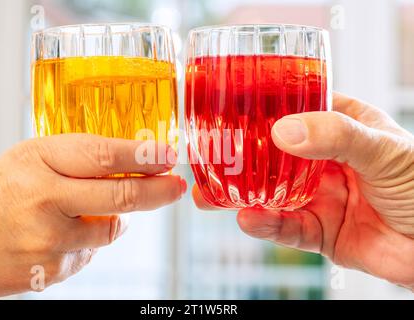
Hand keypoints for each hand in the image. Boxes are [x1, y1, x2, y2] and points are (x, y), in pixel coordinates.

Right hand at [0, 134, 186, 298]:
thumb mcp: (30, 160)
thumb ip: (78, 160)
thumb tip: (131, 165)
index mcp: (38, 161)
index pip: (103, 155)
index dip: (143, 156)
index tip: (167, 155)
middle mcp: (45, 198)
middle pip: (121, 195)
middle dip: (159, 191)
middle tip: (176, 186)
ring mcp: (50, 239)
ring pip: (113, 228)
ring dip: (117, 217)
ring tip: (93, 209)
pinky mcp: (53, 269)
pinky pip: (92, 251)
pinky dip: (90, 240)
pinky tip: (64, 233)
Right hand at [193, 93, 413, 290]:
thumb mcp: (384, 149)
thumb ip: (336, 136)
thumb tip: (283, 131)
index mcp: (342, 129)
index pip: (295, 112)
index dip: (263, 111)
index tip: (230, 110)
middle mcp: (325, 162)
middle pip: (273, 156)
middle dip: (240, 159)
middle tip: (208, 159)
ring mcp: (319, 196)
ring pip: (270, 194)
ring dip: (240, 195)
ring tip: (210, 195)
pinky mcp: (319, 230)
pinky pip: (286, 227)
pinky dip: (266, 224)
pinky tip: (248, 218)